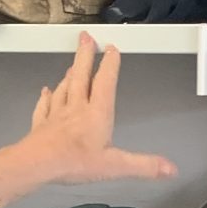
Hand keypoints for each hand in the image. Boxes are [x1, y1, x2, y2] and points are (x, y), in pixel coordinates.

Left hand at [14, 35, 176, 191]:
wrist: (37, 164)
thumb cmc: (73, 162)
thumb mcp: (115, 166)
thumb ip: (144, 165)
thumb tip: (169, 169)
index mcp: (96, 114)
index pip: (105, 82)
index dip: (110, 64)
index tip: (112, 49)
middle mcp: (76, 109)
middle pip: (81, 76)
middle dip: (85, 56)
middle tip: (85, 38)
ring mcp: (56, 116)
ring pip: (64, 88)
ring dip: (69, 74)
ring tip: (71, 64)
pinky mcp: (41, 126)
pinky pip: (43, 107)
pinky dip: (45, 98)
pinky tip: (45, 92)